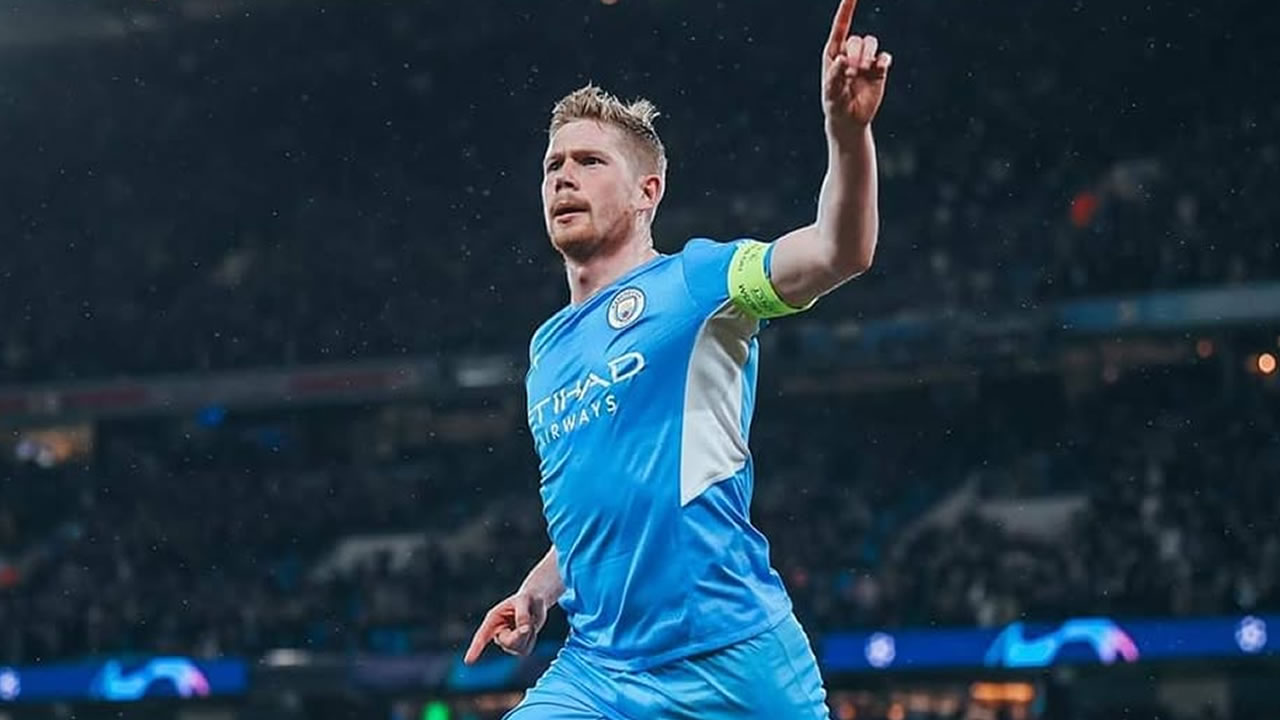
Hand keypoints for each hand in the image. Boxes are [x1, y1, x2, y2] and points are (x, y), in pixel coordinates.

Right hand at [463, 591, 547, 663]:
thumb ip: (522, 614)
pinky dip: (532, 639)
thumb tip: (524, 629)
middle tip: (528, 625)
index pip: (482, 636)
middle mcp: (497, 632)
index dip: (475, 648)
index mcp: (493, 619)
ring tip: (529, 622)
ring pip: (517, 649)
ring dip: (528, 636)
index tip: (468, 661)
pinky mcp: (517, 647)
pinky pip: (525, 650)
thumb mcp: (524, 600)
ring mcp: (507, 641)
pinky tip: (531, 629)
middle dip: (520, 635)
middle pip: (507, 643)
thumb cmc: (526, 599)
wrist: (535, 603)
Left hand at [822, 0, 892, 143]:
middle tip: (852, 73)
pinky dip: (882, 61)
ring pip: (871, 43)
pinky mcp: (879, 69)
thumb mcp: (831, 92)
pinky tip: (878, 69)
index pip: (840, 26)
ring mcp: (866, 60)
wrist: (849, 120)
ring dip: (867, 55)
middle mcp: (850, 53)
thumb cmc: (835, 104)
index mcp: (834, 53)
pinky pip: (885, 57)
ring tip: (861, 72)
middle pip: (857, 39)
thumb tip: (842, 59)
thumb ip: (835, 75)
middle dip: (855, 54)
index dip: (847, 9)